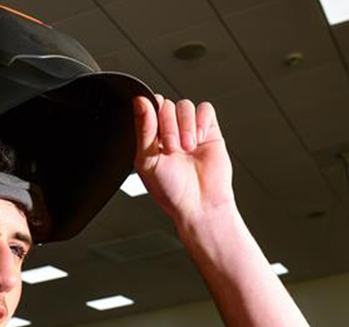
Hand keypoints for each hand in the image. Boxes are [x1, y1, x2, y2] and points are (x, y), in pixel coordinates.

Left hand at [132, 95, 234, 225]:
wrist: (200, 204)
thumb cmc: (171, 190)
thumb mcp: (147, 161)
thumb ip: (143, 129)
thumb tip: (139, 101)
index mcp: (150, 138)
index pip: (148, 108)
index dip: (152, 114)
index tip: (156, 132)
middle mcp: (169, 131)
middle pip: (167, 105)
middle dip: (169, 126)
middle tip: (173, 148)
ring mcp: (189, 130)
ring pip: (185, 106)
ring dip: (186, 126)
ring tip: (188, 148)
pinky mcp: (209, 131)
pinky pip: (205, 109)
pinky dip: (202, 120)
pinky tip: (200, 138)